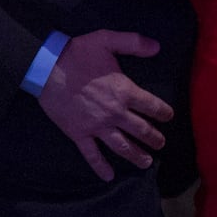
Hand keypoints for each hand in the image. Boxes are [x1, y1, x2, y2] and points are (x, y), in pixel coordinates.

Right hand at [38, 30, 174, 181]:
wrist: (47, 68)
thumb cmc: (78, 53)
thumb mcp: (108, 39)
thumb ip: (135, 43)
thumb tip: (157, 47)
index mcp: (124, 90)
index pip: (151, 105)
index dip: (163, 112)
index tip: (169, 117)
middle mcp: (114, 112)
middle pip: (140, 130)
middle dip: (154, 138)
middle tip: (161, 144)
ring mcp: (96, 126)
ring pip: (121, 146)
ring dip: (136, 155)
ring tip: (146, 163)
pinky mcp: (79, 134)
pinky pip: (92, 155)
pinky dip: (101, 167)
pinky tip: (109, 176)